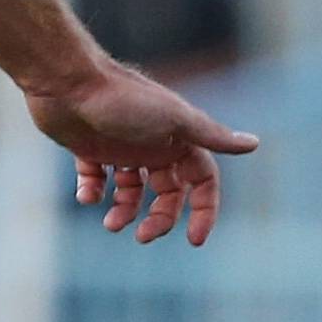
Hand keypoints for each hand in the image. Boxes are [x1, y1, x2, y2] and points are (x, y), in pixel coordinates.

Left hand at [25, 61, 256, 246]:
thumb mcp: (174, 120)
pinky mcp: (89, 148)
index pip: (202, 181)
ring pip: (131, 191)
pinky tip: (88, 195)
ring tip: (110, 223)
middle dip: (159, 217)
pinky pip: (95, 180)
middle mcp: (152, 144)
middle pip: (167, 193)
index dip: (204, 210)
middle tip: (142, 236)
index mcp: (177, 139)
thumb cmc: (122, 99)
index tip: (194, 240)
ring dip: (125, 211)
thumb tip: (254, 144)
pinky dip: (93, 193)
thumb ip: (211, 136)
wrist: (67, 82)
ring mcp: (120, 147)